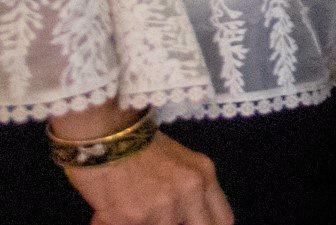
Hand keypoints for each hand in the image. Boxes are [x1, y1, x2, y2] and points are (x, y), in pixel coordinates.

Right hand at [57, 121, 232, 224]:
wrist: (103, 130)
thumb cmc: (136, 142)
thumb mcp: (178, 162)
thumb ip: (188, 190)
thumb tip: (183, 218)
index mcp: (204, 176)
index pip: (222, 220)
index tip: (191, 224)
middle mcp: (190, 192)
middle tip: (156, 217)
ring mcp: (163, 207)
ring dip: (142, 222)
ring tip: (127, 208)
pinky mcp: (132, 218)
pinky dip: (114, 223)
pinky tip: (106, 212)